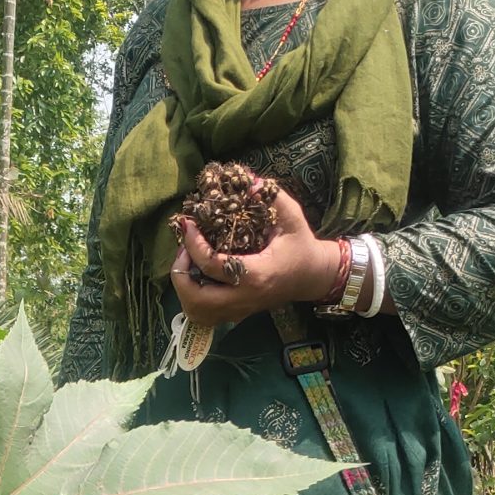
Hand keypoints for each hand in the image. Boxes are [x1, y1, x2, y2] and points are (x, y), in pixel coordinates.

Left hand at [170, 184, 341, 327]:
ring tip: (188, 264)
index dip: (193, 245)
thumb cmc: (301, 246)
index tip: (187, 224)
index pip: (213, 265)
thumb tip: (247, 178)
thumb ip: (272, 197)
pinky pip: (204, 316)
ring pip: (197, 312)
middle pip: (197, 299)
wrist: (313, 276)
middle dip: (181, 274)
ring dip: (184, 289)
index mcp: (257, 274)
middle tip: (183, 251)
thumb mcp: (292, 218)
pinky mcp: (237, 314)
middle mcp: (245, 297)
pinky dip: (192, 299)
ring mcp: (240, 309)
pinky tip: (197, 278)